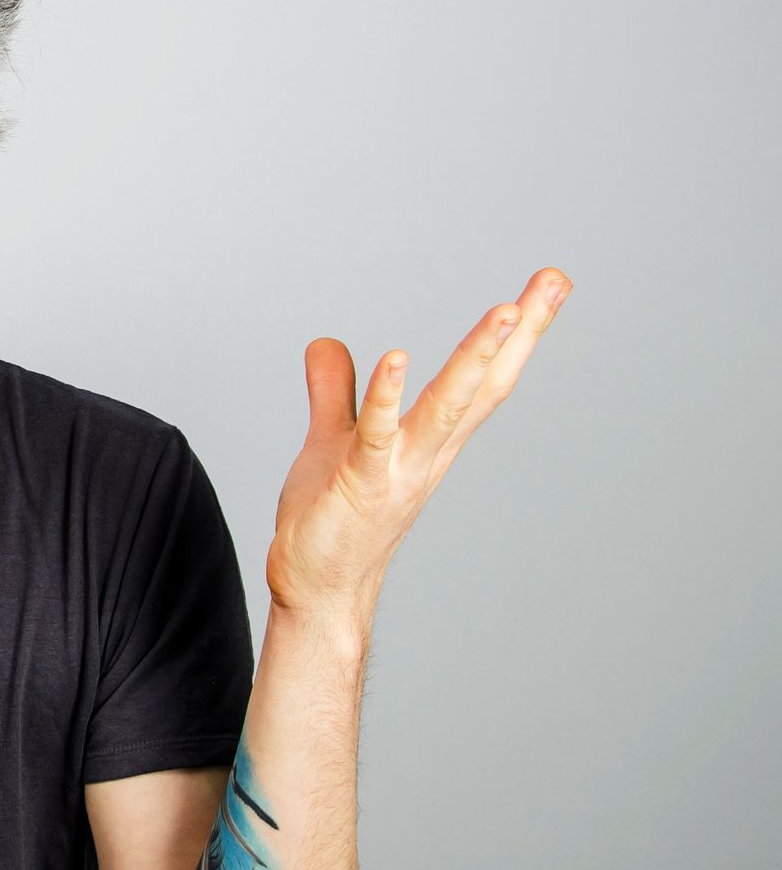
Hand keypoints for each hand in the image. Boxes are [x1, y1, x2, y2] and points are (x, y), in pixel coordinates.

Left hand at [264, 265, 572, 630]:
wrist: (316, 589)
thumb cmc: (332, 519)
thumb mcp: (334, 440)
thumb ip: (335, 392)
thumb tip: (327, 342)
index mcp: (430, 439)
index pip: (483, 378)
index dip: (516, 334)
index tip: (548, 284)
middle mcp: (428, 453)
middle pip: (484, 384)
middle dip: (520, 333)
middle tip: (553, 281)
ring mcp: (399, 470)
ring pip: (447, 407)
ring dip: (475, 360)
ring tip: (506, 310)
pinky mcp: (360, 485)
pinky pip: (378, 436)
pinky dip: (387, 397)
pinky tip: (397, 358)